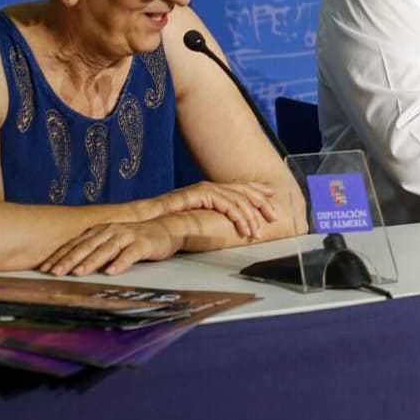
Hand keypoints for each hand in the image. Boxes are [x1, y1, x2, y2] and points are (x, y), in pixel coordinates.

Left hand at [38, 219, 181, 276]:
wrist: (166, 229)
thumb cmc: (134, 239)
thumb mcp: (110, 243)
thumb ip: (93, 251)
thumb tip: (69, 268)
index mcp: (98, 231)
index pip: (74, 244)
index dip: (59, 256)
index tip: (44, 269)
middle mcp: (110, 231)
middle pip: (86, 246)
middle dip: (69, 260)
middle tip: (54, 273)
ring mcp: (126, 235)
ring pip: (105, 249)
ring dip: (91, 261)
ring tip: (78, 273)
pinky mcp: (143, 243)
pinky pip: (129, 254)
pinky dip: (119, 262)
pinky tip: (111, 272)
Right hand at [134, 181, 281, 239]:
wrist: (144, 218)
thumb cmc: (167, 220)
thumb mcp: (196, 217)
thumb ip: (211, 217)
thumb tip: (228, 226)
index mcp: (211, 190)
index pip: (240, 188)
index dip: (258, 193)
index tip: (273, 202)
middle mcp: (210, 186)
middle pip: (244, 191)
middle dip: (262, 204)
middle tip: (275, 217)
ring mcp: (205, 189)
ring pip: (237, 200)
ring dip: (251, 217)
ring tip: (258, 232)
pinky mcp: (198, 195)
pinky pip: (225, 205)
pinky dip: (237, 217)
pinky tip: (244, 229)